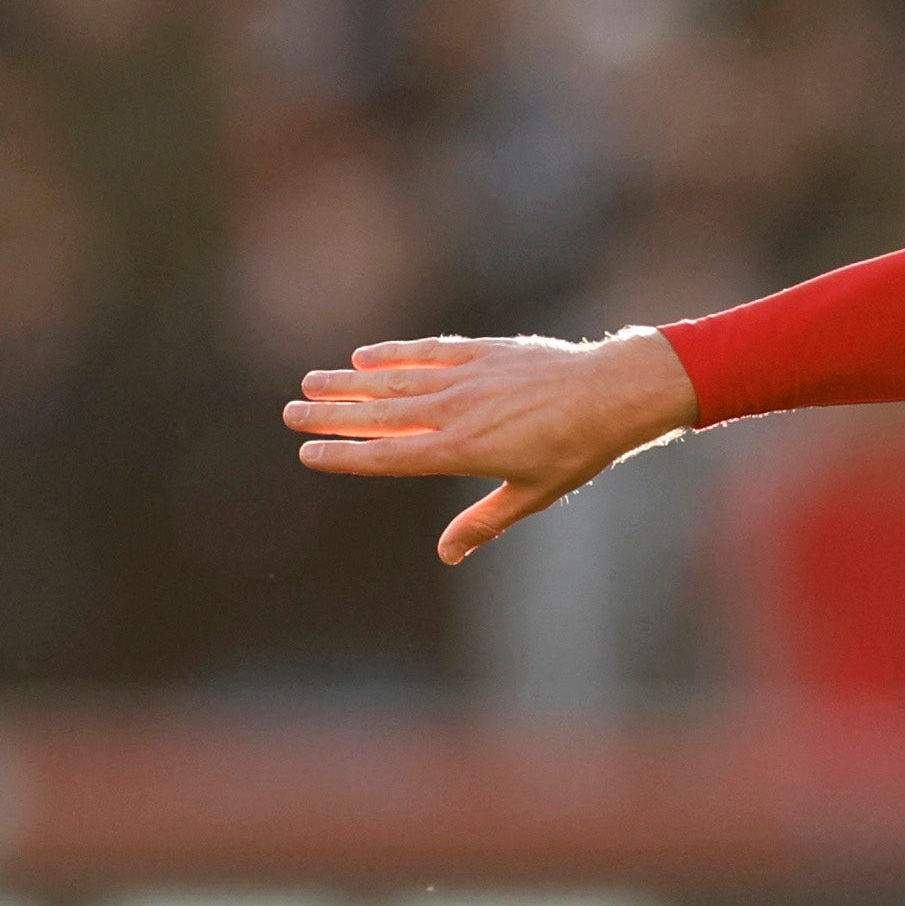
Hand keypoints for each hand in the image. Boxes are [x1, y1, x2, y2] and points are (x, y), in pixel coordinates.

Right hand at [285, 331, 699, 563]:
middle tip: (289, 414)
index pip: (389, 457)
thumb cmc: (579, 449)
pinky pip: (430, 351)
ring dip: (351, 382)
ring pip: (396, 380)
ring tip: (312, 382)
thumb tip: (446, 554)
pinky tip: (365, 355)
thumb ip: (484, 522)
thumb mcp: (533, 494)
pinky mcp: (485, 352)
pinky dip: (395, 353)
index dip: (346, 456)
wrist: (615, 392)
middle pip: (380, 415)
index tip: (308, 453)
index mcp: (463, 451)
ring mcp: (469, 378)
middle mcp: (457, 412)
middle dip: (332, 415)